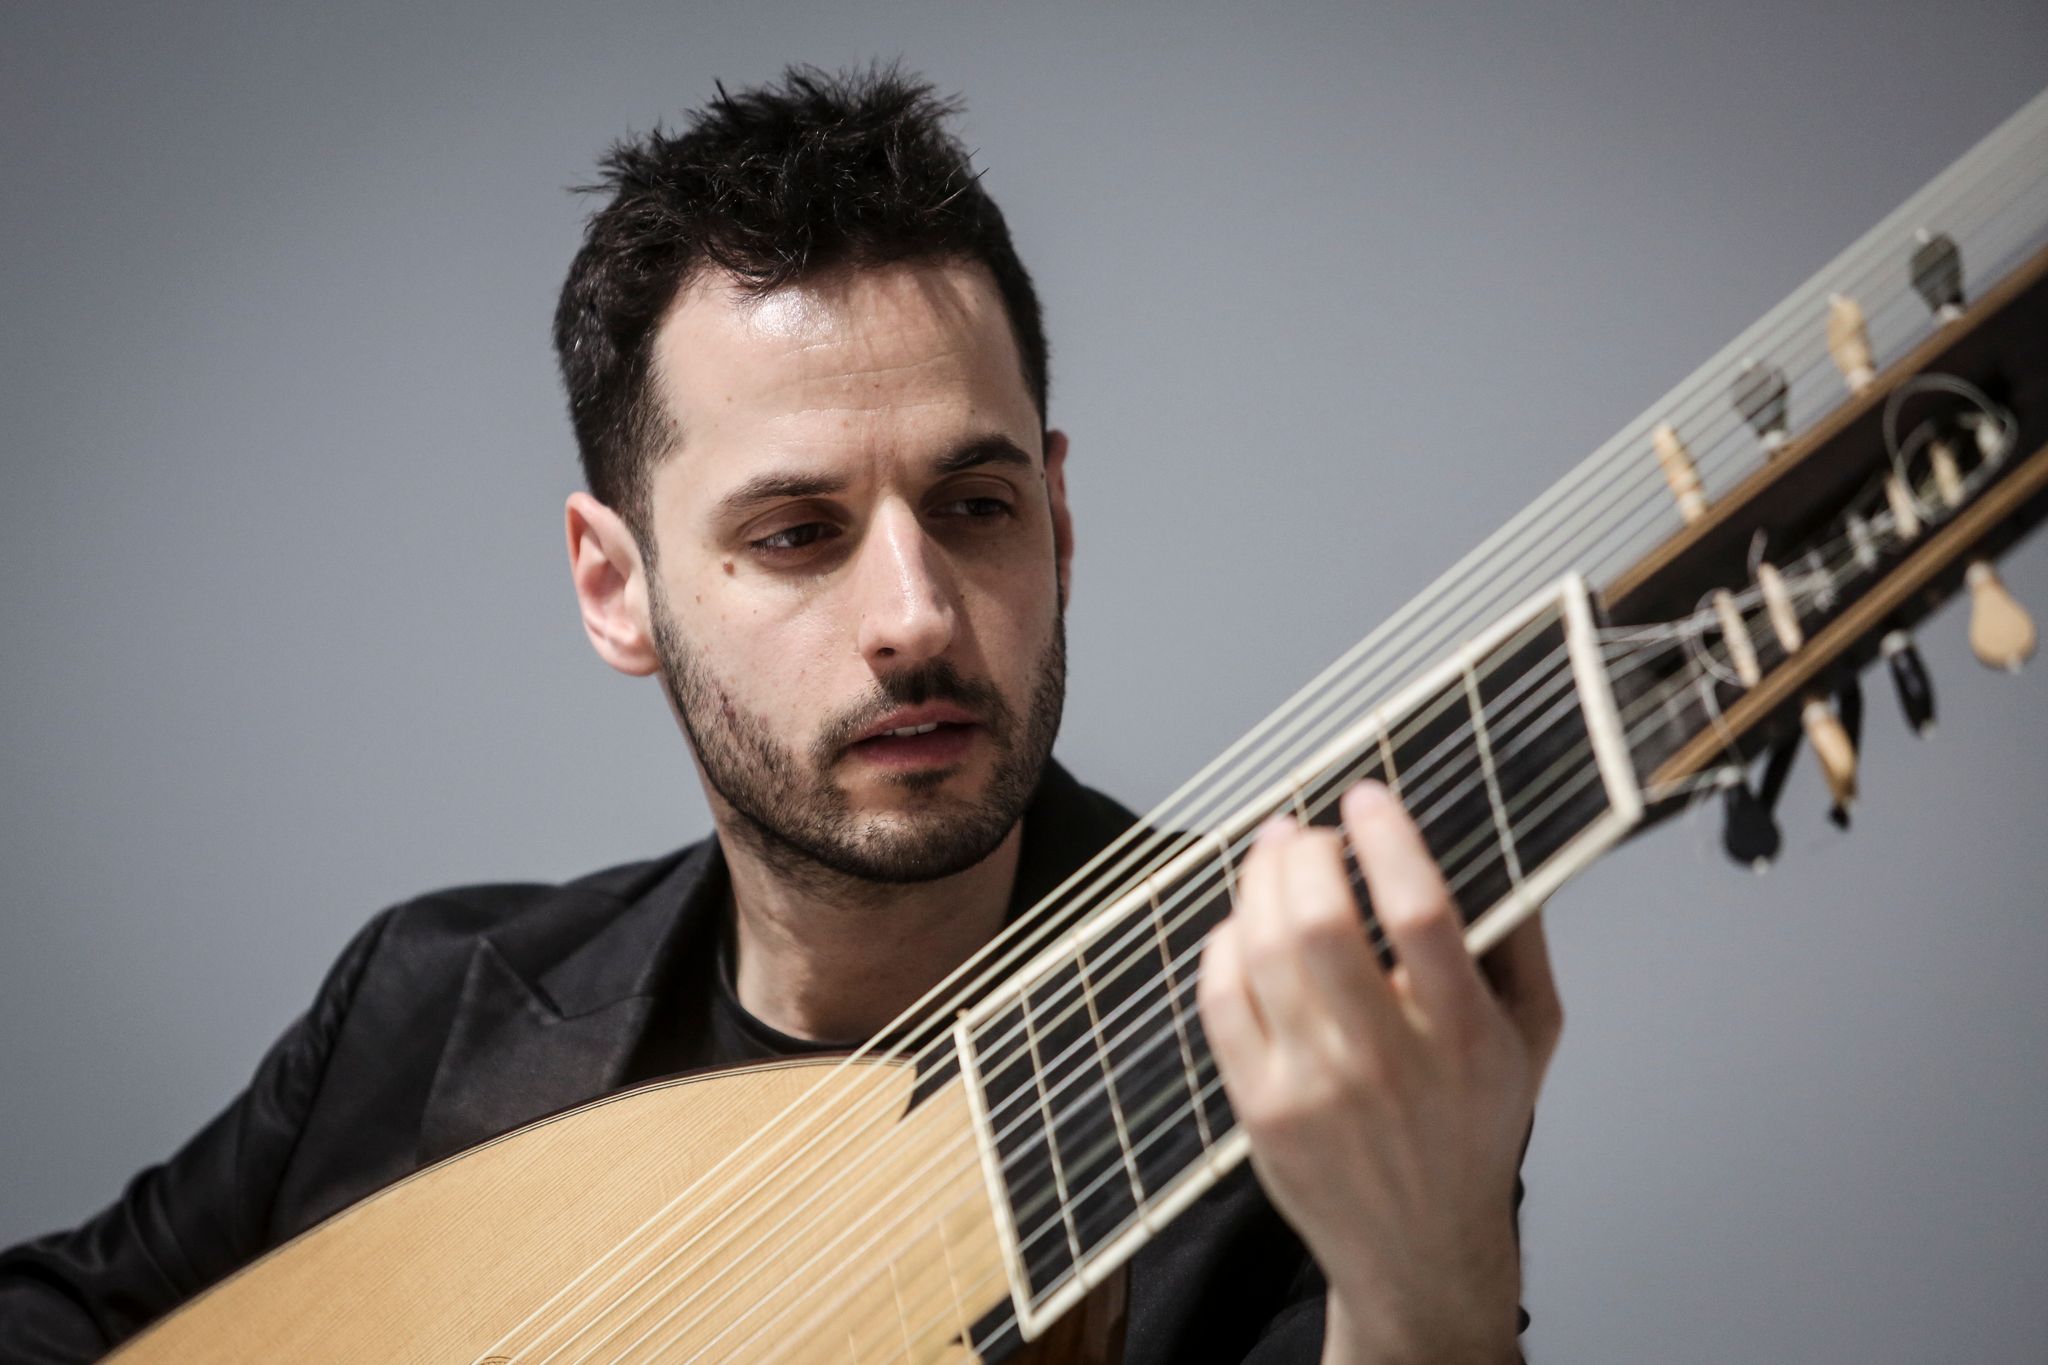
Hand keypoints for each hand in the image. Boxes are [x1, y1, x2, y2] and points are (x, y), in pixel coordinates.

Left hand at [1196, 781, 1562, 1364]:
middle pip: (1320, 923)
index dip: (1386, 839)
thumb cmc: (1475, 1130)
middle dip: (1302, 852)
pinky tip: (1243, 925)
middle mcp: (1386, 1060)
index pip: (1421, 913)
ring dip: (1257, 884)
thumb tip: (1498, 846)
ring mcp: (1312, 1087)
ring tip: (1272, 859)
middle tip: (1306, 831)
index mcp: (1464, 1034)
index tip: (1368, 798)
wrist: (1421, 1250)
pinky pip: (1219, 999)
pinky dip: (1223, 943)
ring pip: (1260, 952)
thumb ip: (1520, 939)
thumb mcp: (1532, 1036)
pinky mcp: (1258, 1107)